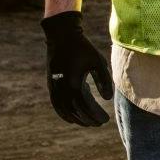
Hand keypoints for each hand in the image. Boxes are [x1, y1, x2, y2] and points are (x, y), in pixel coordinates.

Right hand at [42, 11, 113, 126]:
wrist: (61, 36)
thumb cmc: (82, 48)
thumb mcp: (97, 62)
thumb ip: (104, 80)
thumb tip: (108, 99)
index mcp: (73, 84)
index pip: (85, 107)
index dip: (95, 115)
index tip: (105, 119)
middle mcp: (61, 88)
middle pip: (74, 111)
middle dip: (87, 119)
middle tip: (99, 123)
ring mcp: (54, 87)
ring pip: (63, 110)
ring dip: (75, 118)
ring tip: (87, 123)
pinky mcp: (51, 84)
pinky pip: (56, 104)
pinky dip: (63, 113)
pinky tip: (71, 118)